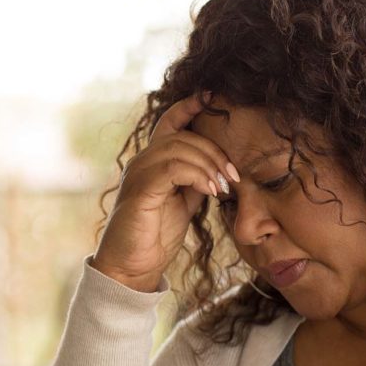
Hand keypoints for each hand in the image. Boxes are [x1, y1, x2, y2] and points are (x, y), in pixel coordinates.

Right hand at [91, 92, 239, 291]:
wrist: (132, 268)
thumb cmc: (155, 237)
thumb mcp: (183, 203)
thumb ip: (195, 181)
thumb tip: (219, 168)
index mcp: (152, 162)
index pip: (170, 122)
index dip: (190, 105)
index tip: (214, 97)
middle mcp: (141, 162)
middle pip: (182, 136)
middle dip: (214, 151)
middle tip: (233, 176)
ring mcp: (138, 174)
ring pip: (179, 148)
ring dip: (209, 165)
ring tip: (224, 187)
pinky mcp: (140, 190)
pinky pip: (173, 169)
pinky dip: (197, 176)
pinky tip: (211, 192)